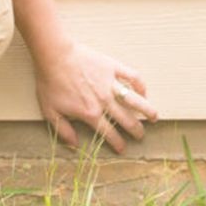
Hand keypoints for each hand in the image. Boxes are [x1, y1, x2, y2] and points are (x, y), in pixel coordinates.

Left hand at [35, 42, 158, 153]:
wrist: (54, 56)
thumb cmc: (50, 83)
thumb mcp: (51, 111)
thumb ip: (63, 130)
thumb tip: (74, 144)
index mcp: (90, 113)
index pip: (109, 133)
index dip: (118, 143)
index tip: (123, 148)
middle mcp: (105, 101)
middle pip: (126, 120)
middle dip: (136, 130)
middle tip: (141, 135)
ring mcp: (111, 83)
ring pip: (135, 100)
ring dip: (147, 110)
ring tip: (155, 117)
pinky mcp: (113, 67)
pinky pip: (132, 76)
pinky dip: (141, 84)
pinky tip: (144, 90)